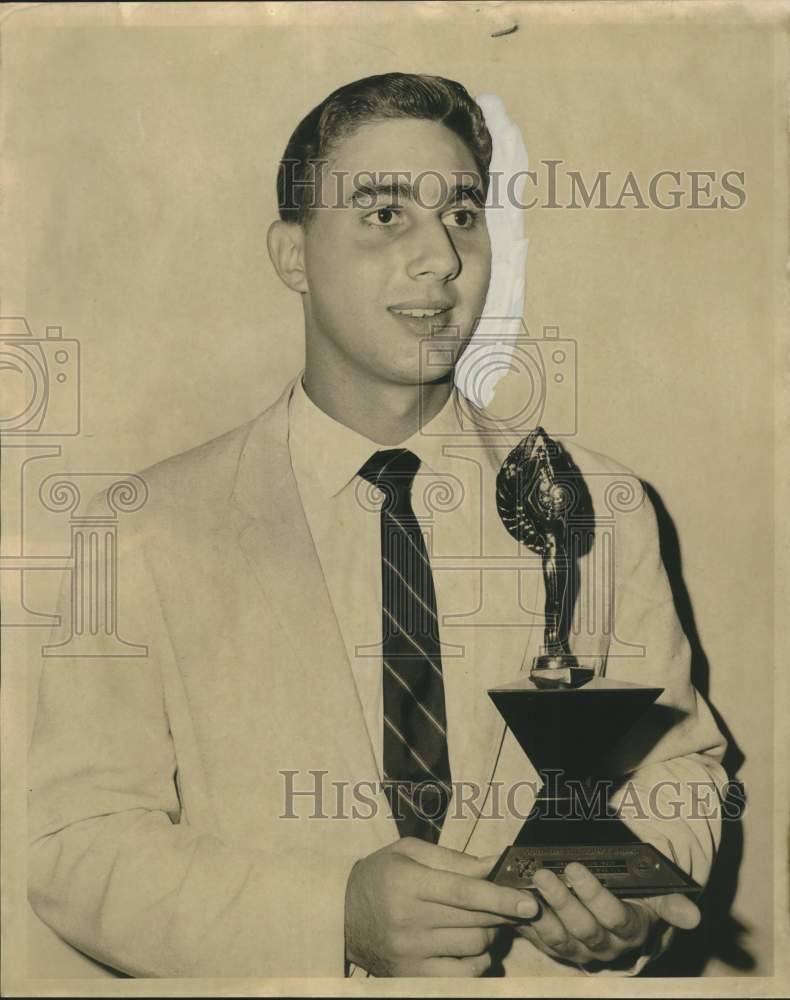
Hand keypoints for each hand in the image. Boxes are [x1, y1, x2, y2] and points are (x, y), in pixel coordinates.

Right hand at [344, 837, 538, 976]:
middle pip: (474, 921)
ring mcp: (409, 954)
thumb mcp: (409, 852)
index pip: (464, 892)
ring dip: (489, 934)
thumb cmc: (380, 876)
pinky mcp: (412, 977)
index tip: (529, 901)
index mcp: (406, 883)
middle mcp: (407, 921)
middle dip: (501, 912)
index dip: (500, 896)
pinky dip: (477, 960)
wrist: (341, 915)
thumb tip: (496, 863)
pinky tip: (470, 945)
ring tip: (482, 920)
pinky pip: (463, 974)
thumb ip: (454, 859)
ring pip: (473, 947)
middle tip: (510, 903)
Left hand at [515, 863, 700, 966]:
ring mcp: (579, 949)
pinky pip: (538, 939)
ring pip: (559, 938)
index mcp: (631, 931)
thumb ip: (672, 904)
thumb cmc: (637, 898)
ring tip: (526, 885)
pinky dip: (525, 921)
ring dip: (541, 913)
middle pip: (583, 928)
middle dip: (562, 900)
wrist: (621, 916)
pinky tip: (514, 901)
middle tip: (543, 873)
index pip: (614, 916)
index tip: (576, 867)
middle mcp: (605, 946)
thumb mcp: (656, 897)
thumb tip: (694, 916)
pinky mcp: (556, 947)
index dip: (594, 894)